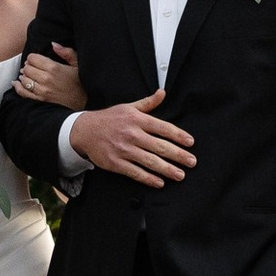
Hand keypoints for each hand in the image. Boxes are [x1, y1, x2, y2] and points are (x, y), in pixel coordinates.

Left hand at [14, 43, 85, 112]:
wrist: (84, 103)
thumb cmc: (81, 82)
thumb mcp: (77, 64)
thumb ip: (66, 52)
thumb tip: (53, 44)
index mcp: (54, 68)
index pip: (33, 58)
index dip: (33, 58)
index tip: (36, 60)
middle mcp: (46, 79)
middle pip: (27, 68)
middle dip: (28, 66)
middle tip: (32, 67)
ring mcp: (42, 91)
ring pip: (24, 79)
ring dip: (24, 76)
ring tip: (26, 75)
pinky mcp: (41, 100)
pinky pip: (23, 93)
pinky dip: (18, 87)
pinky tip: (17, 83)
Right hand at [71, 90, 194, 186]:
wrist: (84, 131)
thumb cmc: (109, 119)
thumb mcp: (128, 107)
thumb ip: (148, 103)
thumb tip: (162, 93)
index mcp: (137, 119)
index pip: (163, 127)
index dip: (178, 135)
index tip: (190, 143)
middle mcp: (132, 134)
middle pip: (160, 146)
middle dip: (178, 155)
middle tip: (191, 162)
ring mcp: (123, 149)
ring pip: (150, 161)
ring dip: (167, 169)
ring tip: (180, 175)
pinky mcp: (115, 163)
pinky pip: (135, 172)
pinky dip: (149, 179)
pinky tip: (159, 183)